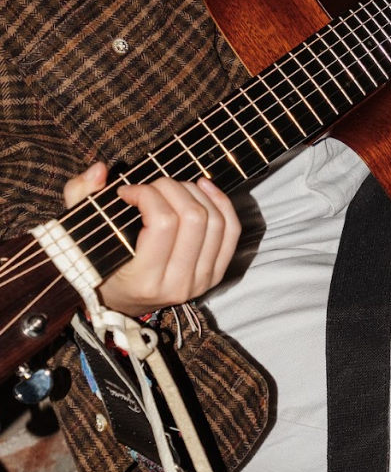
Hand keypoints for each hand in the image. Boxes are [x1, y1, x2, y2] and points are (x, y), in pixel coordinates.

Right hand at [63, 161, 240, 316]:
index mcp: (144, 280)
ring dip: (194, 192)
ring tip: (172, 187)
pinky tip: (203, 187)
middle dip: (171, 188)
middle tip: (150, 187)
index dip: (147, 195)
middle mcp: (177, 284)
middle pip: (192, 218)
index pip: (162, 223)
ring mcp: (201, 281)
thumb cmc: (99, 264)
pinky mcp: (216, 274)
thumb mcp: (78, 235)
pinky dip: (221, 202)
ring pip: (214, 221)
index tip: (127, 192)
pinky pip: (231, 231)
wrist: (120, 302)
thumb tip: (100, 170)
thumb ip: (80, 197)